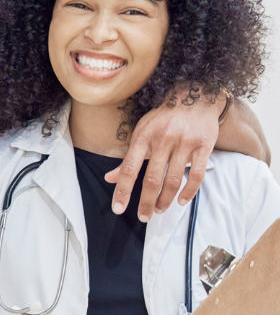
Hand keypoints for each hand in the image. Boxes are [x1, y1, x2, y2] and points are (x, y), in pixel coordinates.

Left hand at [105, 91, 221, 220]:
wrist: (195, 97)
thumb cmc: (163, 119)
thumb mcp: (141, 133)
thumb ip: (128, 158)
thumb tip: (110, 178)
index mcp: (143, 137)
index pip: (128, 168)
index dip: (122, 190)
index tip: (118, 208)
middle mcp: (162, 140)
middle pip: (152, 179)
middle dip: (146, 202)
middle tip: (143, 217)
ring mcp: (184, 143)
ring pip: (173, 180)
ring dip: (165, 199)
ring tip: (159, 210)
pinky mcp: (204, 147)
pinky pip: (196, 175)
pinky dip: (189, 192)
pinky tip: (181, 201)